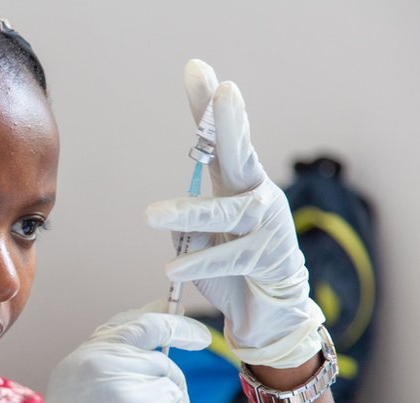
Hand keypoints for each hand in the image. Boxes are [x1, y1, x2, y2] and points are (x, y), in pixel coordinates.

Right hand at [0, 302, 209, 402]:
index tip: (173, 314)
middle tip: (201, 337)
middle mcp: (96, 359)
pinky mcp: (137, 399)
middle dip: (181, 329)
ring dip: (175, 396)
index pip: (122, 324)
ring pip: (165, 370)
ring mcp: (117, 377)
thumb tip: (151, 356)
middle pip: (150, 330)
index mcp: (80, 359)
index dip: (152, 315)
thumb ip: (109, 372)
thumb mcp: (80, 396)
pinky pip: (170, 396)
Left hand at [144, 59, 324, 368]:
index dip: (206, 106)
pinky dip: (198, 262)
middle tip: (224, 92)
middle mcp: (255, 194)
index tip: (197, 69)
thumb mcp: (200, 240)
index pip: (217, 140)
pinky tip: (173, 266)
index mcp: (234, 184)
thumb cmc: (230, 271)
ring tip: (150, 216)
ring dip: (187, 213)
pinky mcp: (270, 256)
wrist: (265, 316)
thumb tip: (173, 217)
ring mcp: (267, 223)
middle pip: (240, 152)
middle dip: (230, 122)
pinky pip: (227, 257)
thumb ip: (189, 223)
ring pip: (224, 212)